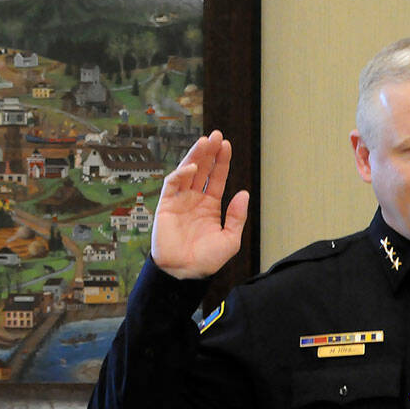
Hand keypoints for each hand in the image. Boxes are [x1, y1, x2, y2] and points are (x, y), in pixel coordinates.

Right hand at [150, 130, 249, 279]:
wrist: (186, 273)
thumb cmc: (207, 260)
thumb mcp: (231, 238)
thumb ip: (237, 216)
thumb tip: (243, 193)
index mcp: (210, 206)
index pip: (217, 179)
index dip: (221, 162)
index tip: (227, 145)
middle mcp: (194, 200)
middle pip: (202, 170)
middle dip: (209, 152)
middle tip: (216, 135)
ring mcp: (180, 201)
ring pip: (187, 172)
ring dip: (195, 157)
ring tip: (205, 141)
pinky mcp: (166, 206)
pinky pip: (172, 185)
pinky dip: (181, 174)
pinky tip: (193, 168)